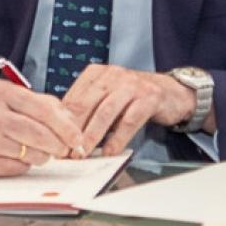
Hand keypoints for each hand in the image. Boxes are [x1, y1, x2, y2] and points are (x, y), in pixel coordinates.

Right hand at [0, 81, 86, 175]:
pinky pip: (18, 168)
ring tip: (38, 151)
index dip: (66, 127)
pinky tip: (17, 156)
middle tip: (64, 149)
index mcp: (0, 92)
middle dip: (59, 145)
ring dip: (42, 156)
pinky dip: (24, 164)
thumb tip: (70, 121)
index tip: (77, 138)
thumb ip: (40, 103)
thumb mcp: (7, 95)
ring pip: (32, 154)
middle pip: (40, 135)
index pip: (43, 110)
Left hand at [60, 64, 198, 156]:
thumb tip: (63, 131)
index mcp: (96, 73)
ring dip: (92, 135)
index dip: (61, 121)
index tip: (54, 140)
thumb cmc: (133, 97)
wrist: (171, 92)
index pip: (73, 97)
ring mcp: (131, 85)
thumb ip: (88, 108)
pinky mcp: (149, 98)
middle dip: (73, 130)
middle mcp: (112, 75)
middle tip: (65, 150)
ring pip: (105, 112)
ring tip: (83, 152)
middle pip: (86, 104)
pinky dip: (117, 138)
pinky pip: (129, 121)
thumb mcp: (107, 96)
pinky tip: (110, 151)